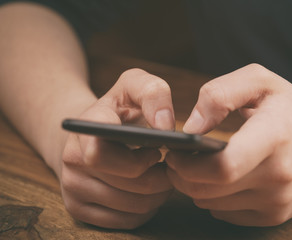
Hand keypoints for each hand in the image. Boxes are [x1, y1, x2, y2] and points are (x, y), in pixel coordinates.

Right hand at [61, 69, 174, 228]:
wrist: (88, 133)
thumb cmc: (119, 109)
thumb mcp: (135, 85)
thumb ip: (153, 92)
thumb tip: (166, 125)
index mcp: (88, 125)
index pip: (101, 152)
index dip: (138, 159)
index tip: (157, 150)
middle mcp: (73, 157)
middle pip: (131, 183)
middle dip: (161, 177)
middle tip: (168, 165)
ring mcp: (72, 186)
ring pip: (133, 205)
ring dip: (158, 194)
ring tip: (160, 175)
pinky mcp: (78, 209)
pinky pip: (126, 221)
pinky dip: (145, 209)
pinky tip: (147, 190)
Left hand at [166, 64, 291, 225]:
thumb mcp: (261, 82)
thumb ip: (219, 94)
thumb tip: (190, 128)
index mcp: (274, 136)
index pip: (224, 166)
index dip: (188, 164)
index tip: (175, 151)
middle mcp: (279, 176)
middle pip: (210, 190)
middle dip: (182, 177)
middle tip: (177, 159)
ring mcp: (279, 201)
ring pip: (213, 204)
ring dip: (196, 187)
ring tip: (199, 165)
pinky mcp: (276, 215)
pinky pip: (227, 213)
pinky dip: (215, 198)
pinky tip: (223, 179)